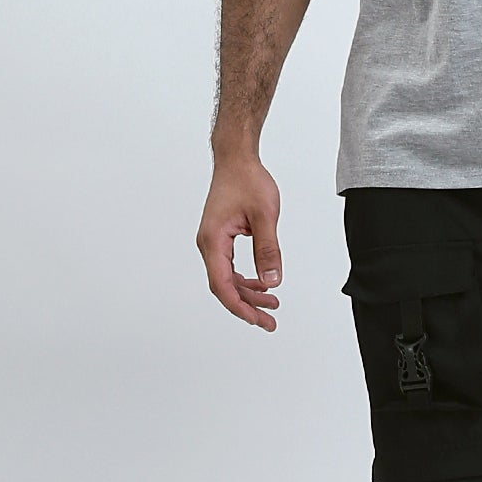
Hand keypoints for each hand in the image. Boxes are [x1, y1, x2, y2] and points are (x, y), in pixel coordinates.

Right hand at [196, 155, 282, 329]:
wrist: (236, 159)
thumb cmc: (247, 180)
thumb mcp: (265, 215)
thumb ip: (268, 249)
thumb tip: (272, 281)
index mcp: (213, 241)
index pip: (223, 285)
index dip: (240, 307)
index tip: (258, 320)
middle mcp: (209, 245)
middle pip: (224, 287)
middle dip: (247, 306)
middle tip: (270, 322)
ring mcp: (213, 242)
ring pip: (228, 279)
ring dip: (248, 294)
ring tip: (271, 305)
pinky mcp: (221, 238)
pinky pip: (230, 267)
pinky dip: (246, 279)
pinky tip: (262, 284)